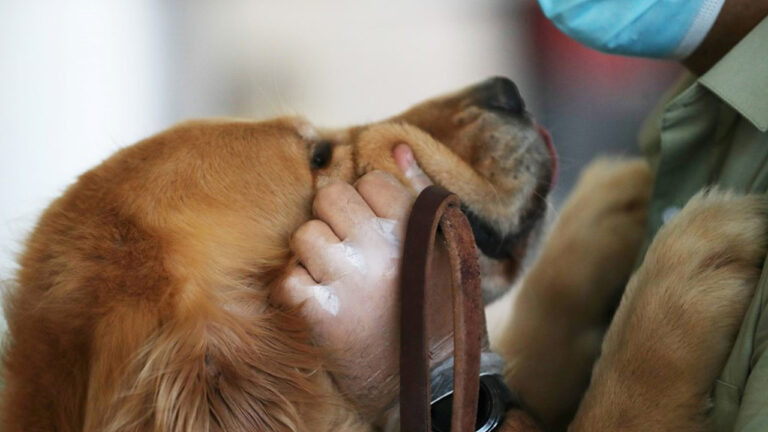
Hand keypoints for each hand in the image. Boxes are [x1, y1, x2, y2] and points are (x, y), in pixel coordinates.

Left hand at [272, 145, 449, 419]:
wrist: (430, 380)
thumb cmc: (437, 305)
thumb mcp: (444, 246)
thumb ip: (418, 191)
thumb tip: (395, 144)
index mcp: (412, 227)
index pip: (369, 180)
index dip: (367, 201)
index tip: (375, 227)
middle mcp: (379, 247)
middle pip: (328, 196)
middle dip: (334, 218)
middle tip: (348, 247)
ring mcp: (349, 281)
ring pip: (304, 235)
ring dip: (314, 254)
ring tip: (336, 277)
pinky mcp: (321, 316)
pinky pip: (287, 278)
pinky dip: (297, 288)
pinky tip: (321, 300)